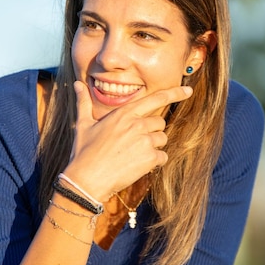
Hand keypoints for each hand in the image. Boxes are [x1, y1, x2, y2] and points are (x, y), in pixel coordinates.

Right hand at [62, 81, 192, 199]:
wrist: (85, 179)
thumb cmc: (83, 152)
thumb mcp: (82, 124)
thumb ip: (83, 102)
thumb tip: (76, 84)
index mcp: (124, 113)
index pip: (155, 98)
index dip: (174, 93)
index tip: (187, 90)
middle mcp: (137, 124)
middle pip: (159, 123)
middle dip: (151, 132)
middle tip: (132, 143)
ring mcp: (145, 141)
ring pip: (162, 140)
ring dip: (152, 147)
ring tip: (132, 156)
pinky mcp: (149, 158)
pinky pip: (162, 157)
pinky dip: (153, 162)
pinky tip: (136, 166)